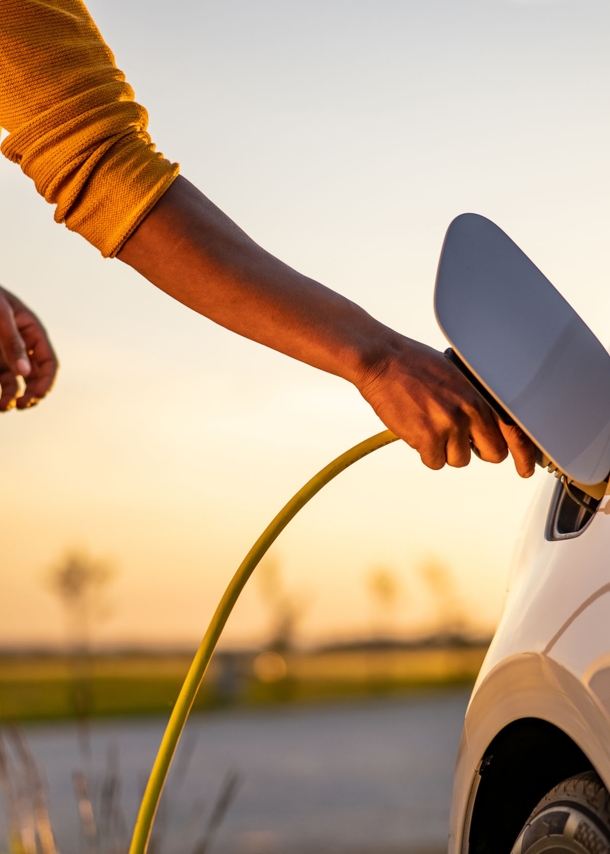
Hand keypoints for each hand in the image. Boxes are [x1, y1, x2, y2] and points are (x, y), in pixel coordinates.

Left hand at [0, 286, 57, 410]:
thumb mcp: (1, 317)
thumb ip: (13, 344)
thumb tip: (24, 372)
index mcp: (33, 333)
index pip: (48, 363)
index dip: (45, 381)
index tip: (36, 395)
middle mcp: (24, 347)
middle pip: (36, 377)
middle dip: (32, 393)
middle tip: (22, 405)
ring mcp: (8, 354)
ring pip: (18, 383)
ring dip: (15, 397)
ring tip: (5, 407)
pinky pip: (3, 381)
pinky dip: (2, 393)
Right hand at [357, 335, 535, 477]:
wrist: (382, 362)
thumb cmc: (414, 364)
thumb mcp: (456, 375)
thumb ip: (473, 400)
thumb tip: (484, 424)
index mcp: (479, 394)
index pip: (513, 430)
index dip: (523, 454)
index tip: (524, 468)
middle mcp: (468, 411)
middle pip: (492, 454)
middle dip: (477, 450)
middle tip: (459, 439)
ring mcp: (448, 426)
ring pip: (459, 460)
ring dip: (446, 450)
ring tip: (430, 425)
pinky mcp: (426, 438)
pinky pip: (434, 462)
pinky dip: (426, 452)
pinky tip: (417, 430)